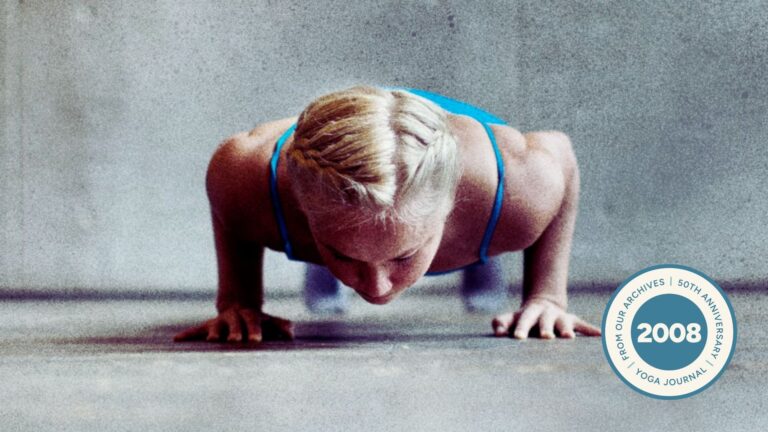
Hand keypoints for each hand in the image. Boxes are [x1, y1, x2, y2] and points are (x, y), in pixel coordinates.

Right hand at [174, 307, 293, 342]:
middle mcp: (233, 318)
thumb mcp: (269, 320)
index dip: (254, 330)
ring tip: (211, 339)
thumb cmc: (256, 319)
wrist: (238, 306)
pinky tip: (176, 340)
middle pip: (234, 324)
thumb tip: (291, 333)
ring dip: (213, 332)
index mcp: (249, 316)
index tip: (256, 340)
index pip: (253, 322)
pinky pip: (196, 330)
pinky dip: (187, 334)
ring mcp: (219, 322)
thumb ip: (280, 325)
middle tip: (234, 340)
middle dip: (235, 331)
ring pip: (215, 326)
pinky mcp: (207, 327)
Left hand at [491, 297, 600, 339]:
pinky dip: (591, 330)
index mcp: (530, 313)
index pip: (525, 320)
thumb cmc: (523, 318)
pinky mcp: (573, 320)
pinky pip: (583, 325)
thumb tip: (497, 332)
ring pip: (564, 322)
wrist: (542, 305)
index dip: (521, 327)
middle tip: (546, 337)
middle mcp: (546, 313)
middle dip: (546, 328)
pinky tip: (600, 335)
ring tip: (569, 337)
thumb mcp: (510, 318)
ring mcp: (560, 316)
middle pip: (545, 321)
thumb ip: (500, 323)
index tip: (517, 337)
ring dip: (566, 329)